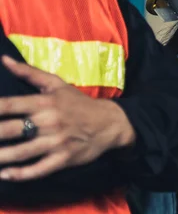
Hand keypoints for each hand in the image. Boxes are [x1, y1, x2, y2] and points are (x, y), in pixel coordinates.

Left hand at [0, 56, 135, 180]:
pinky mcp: (63, 159)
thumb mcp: (57, 84)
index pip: (10, 105)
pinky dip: (20, 174)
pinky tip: (5, 174)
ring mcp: (56, 142)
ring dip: (0, 157)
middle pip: (10, 130)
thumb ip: (29, 73)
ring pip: (21, 152)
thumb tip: (4, 60)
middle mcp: (49, 121)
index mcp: (45, 102)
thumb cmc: (79, 103)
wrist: (109, 123)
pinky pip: (38, 169)